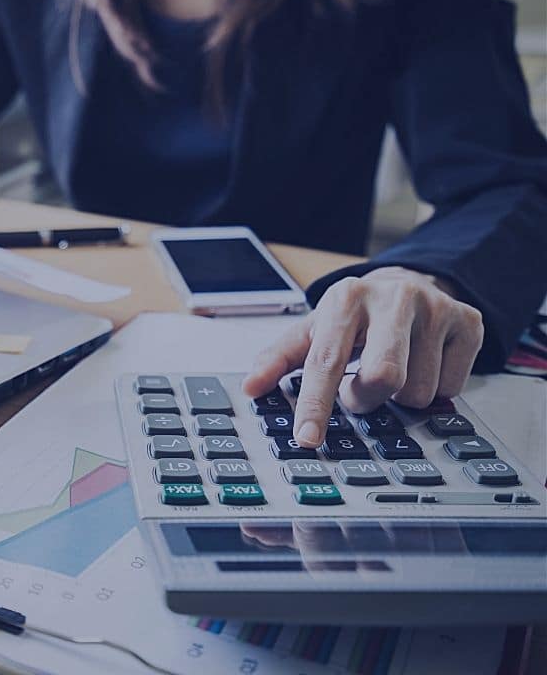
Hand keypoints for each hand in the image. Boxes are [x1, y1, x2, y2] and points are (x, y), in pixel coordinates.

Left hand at [242, 267, 483, 447]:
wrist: (407, 283)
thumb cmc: (353, 316)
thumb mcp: (313, 330)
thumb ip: (278, 358)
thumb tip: (250, 388)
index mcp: (345, 299)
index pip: (326, 361)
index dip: (315, 404)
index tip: (308, 437)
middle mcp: (393, 298)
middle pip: (384, 378)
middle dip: (367, 398)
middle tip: (360, 390)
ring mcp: (436, 308)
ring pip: (419, 391)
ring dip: (400, 397)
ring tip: (391, 370)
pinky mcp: (470, 321)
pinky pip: (452, 387)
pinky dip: (434, 388)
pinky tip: (423, 363)